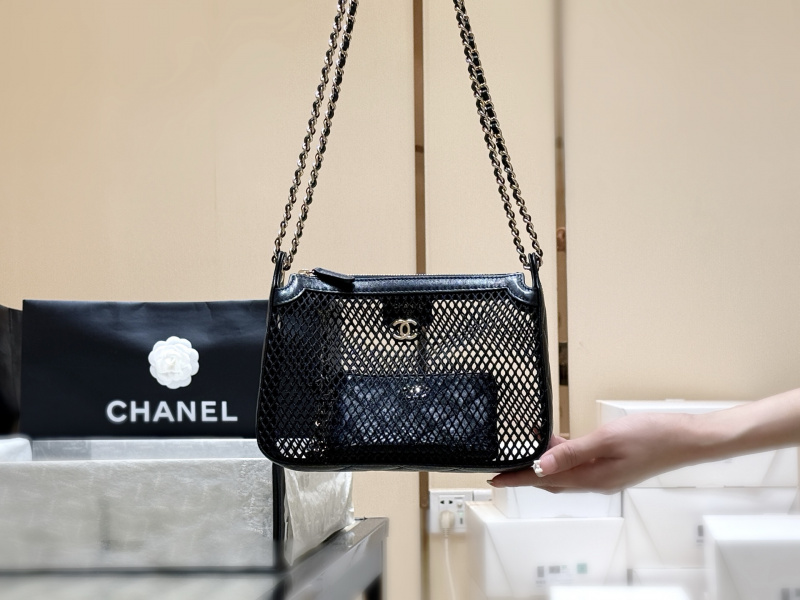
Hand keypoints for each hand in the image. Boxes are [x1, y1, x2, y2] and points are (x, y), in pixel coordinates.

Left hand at [490, 413, 696, 492]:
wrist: (689, 439)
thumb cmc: (653, 436)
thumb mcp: (607, 439)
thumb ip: (572, 452)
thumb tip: (540, 465)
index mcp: (592, 478)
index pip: (544, 480)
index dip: (517, 479)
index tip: (494, 478)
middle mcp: (596, 481)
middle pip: (550, 480)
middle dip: (525, 473)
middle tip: (501, 465)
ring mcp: (605, 475)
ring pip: (564, 472)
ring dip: (543, 462)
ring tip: (523, 447)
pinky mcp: (613, 466)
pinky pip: (579, 464)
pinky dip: (562, 454)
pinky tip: (555, 441)